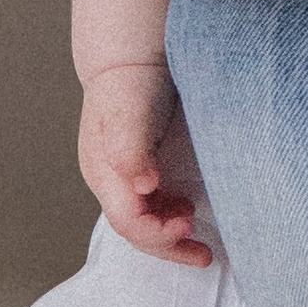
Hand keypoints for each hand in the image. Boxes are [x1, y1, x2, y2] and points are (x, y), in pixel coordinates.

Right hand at [79, 59, 210, 265]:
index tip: (189, 223)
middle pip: (134, 229)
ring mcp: (120, 174)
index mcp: (104, 171)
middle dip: (167, 246)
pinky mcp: (135, 165)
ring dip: (168, 233)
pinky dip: (167, 215)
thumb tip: (142, 185)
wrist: (131, 52)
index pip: (128, 222)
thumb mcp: (130, 111)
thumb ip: (132, 149)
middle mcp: (108, 178)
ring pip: (140, 220)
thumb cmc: (131, 79)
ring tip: (195, 232)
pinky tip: (184, 207)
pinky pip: (148, 204)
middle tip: (203, 254)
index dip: (158, 233)